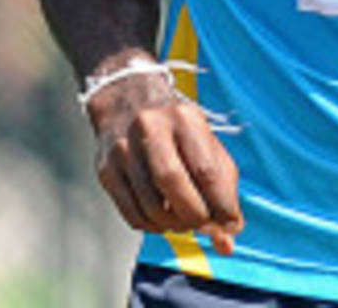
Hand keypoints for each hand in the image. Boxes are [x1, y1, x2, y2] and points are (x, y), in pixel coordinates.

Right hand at [88, 68, 243, 254]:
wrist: (128, 101)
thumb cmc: (177, 129)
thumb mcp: (205, 140)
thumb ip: (223, 184)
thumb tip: (231, 235)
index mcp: (185, 119)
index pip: (206, 170)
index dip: (221, 205)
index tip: (230, 224)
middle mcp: (152, 130)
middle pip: (174, 186)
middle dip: (195, 216)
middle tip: (205, 226)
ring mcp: (125, 150)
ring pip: (151, 206)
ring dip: (173, 226)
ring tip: (184, 222)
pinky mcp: (106, 170)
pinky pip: (131, 214)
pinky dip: (152, 226)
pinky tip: (162, 220)